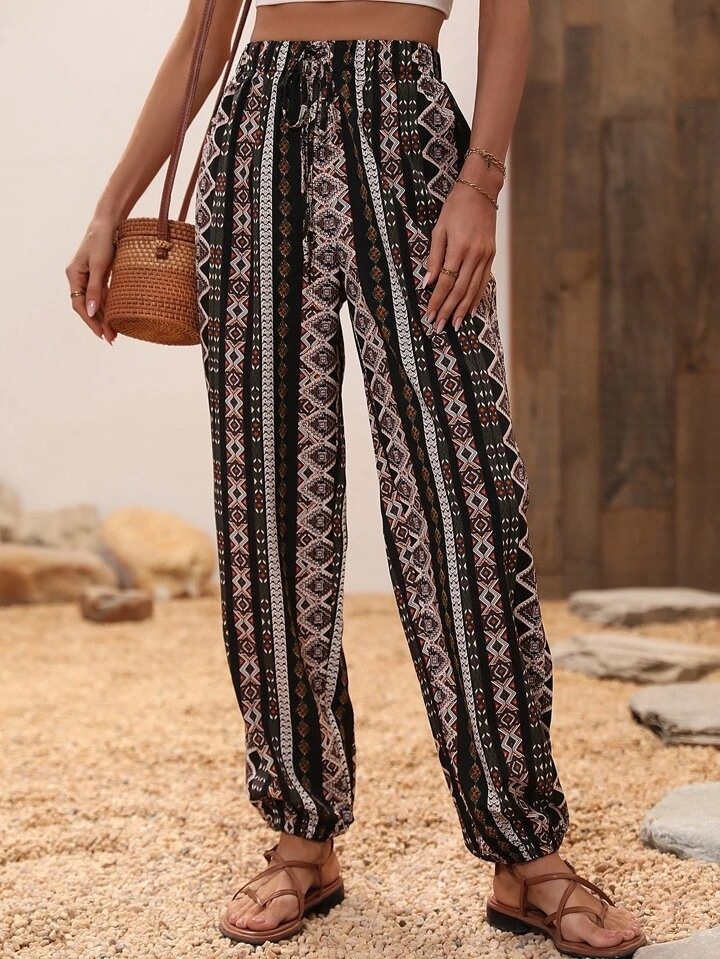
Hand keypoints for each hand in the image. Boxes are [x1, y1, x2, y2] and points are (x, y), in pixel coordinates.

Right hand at [65, 215, 118, 343]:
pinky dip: (108, 306)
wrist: (109, 222)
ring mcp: (88, 276)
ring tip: (115, 333)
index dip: (90, 321)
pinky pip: (101, 295)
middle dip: (98, 323)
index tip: (101, 334)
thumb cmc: (103, 241)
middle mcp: (79, 278)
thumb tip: (91, 311)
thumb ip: (95, 289)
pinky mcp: (99, 274)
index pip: (79, 305)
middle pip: (87, 306)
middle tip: (111, 339)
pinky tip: (115, 316)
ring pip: (95, 302)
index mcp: (74, 275)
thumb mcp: (100, 266)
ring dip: (104, 317)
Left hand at [422, 166, 498, 333]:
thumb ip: (434, 258)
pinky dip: (476, 297)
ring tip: (455, 324)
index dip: (437, 301)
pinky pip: (483, 282)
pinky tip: (471, 309)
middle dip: (448, 310)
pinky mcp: (491, 255)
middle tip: (439, 326)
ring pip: (473, 289)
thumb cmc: (455, 208)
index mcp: (459, 248)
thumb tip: (427, 283)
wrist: (481, 191)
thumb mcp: (439, 229)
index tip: (430, 315)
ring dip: (463, 309)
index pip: (445, 282)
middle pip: (459, 290)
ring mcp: (486, 256)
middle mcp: (475, 255)